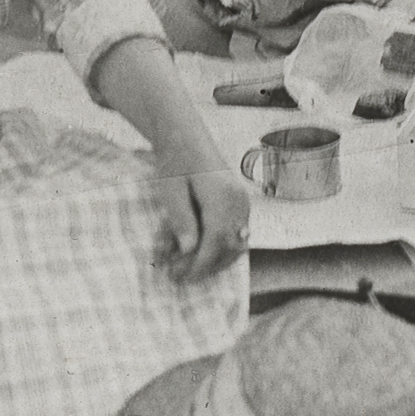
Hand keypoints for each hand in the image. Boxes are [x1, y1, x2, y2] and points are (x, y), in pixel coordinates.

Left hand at [147, 163, 251, 281]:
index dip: (200, 264)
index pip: (216, 241)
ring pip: (238, 243)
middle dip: (207, 267)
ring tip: (190, 268)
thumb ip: (181, 220)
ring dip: (216, 261)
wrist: (187, 138)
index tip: (180, 277)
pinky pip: (238, 234)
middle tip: (180, 277)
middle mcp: (239, 200)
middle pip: (230, 246)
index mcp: (222, 196)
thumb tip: (189, 251)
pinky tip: (203, 252)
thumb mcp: (171, 191)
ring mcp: (243, 201)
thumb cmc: (175, 162)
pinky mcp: (241, 203)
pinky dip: (223, 248)